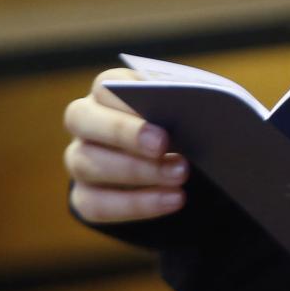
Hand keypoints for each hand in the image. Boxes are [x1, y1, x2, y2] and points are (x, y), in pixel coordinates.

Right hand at [64, 68, 188, 222]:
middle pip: (83, 120)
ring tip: (181, 175)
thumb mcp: (194, 107)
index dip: (127, 98)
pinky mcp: (85, 197)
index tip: (159, 107)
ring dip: (136, 172)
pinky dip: (136, 205)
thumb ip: (193, 101)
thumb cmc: (188, 122)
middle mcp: (86, 123)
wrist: (183, 162)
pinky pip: (96, 205)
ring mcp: (80, 160)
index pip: (105, 86)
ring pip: (87, 164)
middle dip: (123, 133)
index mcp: (111, 91)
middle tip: (162, 145)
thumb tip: (209, 105)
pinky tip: (174, 200)